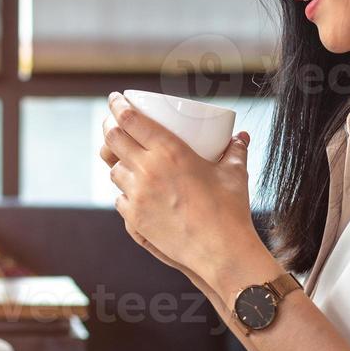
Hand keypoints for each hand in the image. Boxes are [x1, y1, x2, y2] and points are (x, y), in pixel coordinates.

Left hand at [101, 92, 267, 289]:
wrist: (221, 252)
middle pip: (112, 139)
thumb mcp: (234, 173)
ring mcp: (137, 195)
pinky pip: (119, 198)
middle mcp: (148, 169)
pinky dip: (124, 191)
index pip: (130, 119)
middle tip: (113, 123)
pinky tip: (133, 190)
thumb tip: (240, 137)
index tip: (115, 98)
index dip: (117, 105)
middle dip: (109, 126)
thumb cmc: (230, 210)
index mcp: (170, 151)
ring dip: (117, 162)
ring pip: (113, 170)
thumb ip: (235, 150)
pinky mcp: (134, 218)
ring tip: (125, 159)